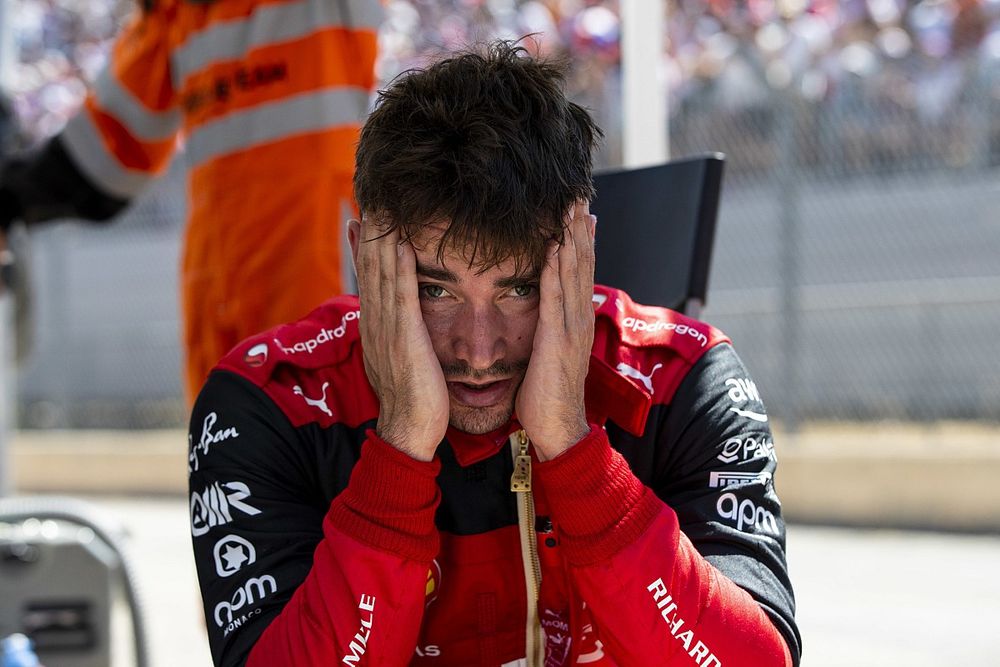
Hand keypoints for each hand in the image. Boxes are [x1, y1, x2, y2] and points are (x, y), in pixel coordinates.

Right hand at [355, 216, 448, 460]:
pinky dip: (400, 270)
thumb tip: (404, 323)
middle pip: (370, 271)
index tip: (364, 219)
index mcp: (376, 329)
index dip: (365, 249)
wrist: (411, 432)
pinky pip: (401, 298)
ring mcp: (388, 332)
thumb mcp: (403, 361)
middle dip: (370, 235)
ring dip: (381, 242)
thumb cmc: (416, 400)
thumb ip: (402, 337)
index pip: (369, 281)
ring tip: (381, 209)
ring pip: (381, 278)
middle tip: (370, 199)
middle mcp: (376, 326)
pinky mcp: (405, 340)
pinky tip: (401, 246)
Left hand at [515, 201, 595, 460]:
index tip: (578, 210)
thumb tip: (542, 313)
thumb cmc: (547, 395)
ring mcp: (572, 329)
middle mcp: (579, 319)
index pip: (580, 271)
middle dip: (580, 229)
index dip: (580, 239)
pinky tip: (553, 249)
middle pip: (582, 264)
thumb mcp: (549, 353)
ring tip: (571, 209)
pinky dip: (555, 272)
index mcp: (576, 321)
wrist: (558, 429)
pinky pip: (556, 299)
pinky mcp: (558, 341)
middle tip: (578, 195)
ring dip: (572, 240)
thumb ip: (549, 329)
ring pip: (573, 275)